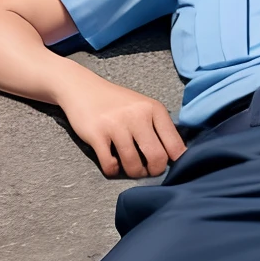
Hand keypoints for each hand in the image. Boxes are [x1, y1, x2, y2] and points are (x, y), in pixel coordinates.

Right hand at [59, 78, 186, 177]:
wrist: (82, 88)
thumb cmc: (117, 102)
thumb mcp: (144, 107)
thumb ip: (159, 127)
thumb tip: (176, 156)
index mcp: (154, 109)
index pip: (175, 145)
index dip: (173, 161)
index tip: (166, 164)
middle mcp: (138, 116)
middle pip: (157, 158)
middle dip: (155, 171)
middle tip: (148, 170)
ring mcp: (116, 125)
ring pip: (133, 165)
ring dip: (134, 172)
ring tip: (132, 168)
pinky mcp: (96, 134)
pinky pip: (110, 165)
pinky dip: (113, 170)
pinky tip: (113, 163)